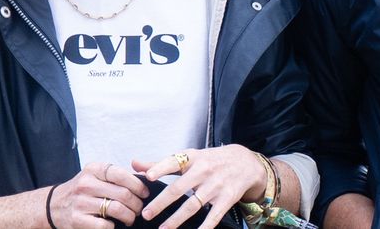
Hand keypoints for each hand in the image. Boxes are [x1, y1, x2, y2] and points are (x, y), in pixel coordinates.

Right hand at [49, 162, 149, 227]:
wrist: (52, 206)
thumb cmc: (81, 191)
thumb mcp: (94, 176)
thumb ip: (115, 176)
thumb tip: (145, 178)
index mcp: (93, 169)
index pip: (121, 174)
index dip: (138, 185)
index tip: (145, 193)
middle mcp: (86, 184)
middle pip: (123, 194)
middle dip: (137, 204)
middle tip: (139, 209)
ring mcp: (81, 202)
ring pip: (117, 209)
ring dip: (129, 216)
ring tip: (130, 218)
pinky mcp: (77, 220)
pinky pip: (105, 225)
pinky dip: (114, 226)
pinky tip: (114, 225)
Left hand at [134, 145, 267, 228]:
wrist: (245, 162)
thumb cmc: (210, 161)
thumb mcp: (188, 158)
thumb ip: (161, 164)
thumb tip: (134, 164)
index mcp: (192, 159)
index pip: (174, 162)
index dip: (161, 168)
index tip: (148, 177)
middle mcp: (204, 171)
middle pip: (179, 188)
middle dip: (162, 202)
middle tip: (146, 213)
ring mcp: (216, 185)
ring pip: (193, 205)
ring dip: (177, 218)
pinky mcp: (227, 198)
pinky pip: (214, 216)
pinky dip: (205, 227)